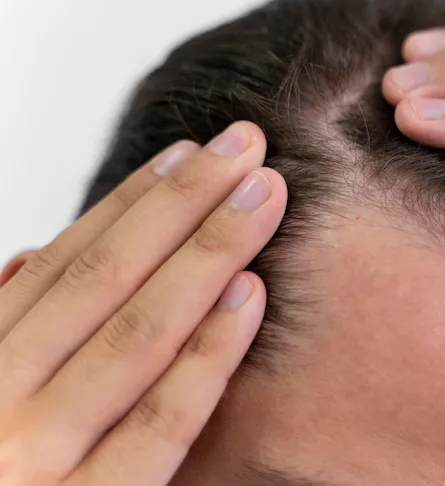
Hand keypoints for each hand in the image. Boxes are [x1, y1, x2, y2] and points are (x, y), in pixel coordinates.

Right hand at [0, 121, 286, 484]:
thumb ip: (8, 331)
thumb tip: (31, 253)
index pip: (66, 262)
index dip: (131, 201)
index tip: (190, 153)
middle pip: (106, 279)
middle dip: (183, 204)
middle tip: (246, 145)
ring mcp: (34, 461)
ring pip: (134, 332)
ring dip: (207, 253)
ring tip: (263, 194)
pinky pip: (158, 425)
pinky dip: (207, 355)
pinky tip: (253, 297)